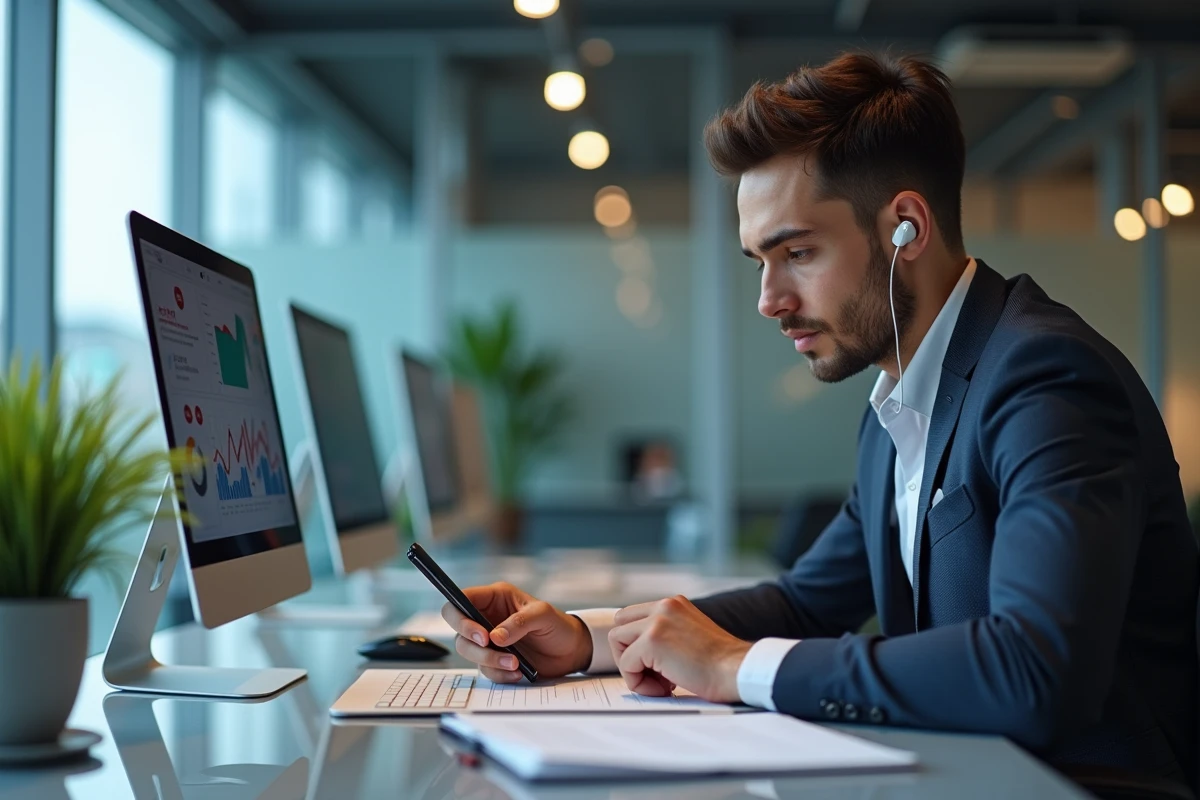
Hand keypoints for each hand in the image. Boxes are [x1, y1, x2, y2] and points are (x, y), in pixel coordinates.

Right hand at [441, 582, 592, 682]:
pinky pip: (485, 670)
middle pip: (459, 631)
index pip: (461, 600)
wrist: (570, 650)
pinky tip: (519, 672)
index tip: (481, 635)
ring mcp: (489, 640)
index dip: (461, 617)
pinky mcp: (495, 659)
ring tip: (516, 663)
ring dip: (490, 661)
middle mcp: (487, 617)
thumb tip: (495, 637)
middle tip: (491, 647)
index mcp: (495, 598)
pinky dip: (499, 674)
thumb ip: (519, 623)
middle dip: (474, 645)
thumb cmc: (558, 624)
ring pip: (469, 652)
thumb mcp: (543, 615)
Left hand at [609, 596, 751, 703]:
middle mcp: (664, 606)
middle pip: (620, 625)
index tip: (660, 667)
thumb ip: (667, 634)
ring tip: (662, 684)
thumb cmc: (721, 664)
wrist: (739, 671)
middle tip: (655, 675)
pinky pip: (626, 664)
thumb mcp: (690, 635)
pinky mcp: (652, 641)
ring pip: (617, 642)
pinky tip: (666, 689)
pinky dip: (639, 682)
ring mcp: (657, 621)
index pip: (633, 618)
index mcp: (673, 604)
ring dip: (633, 668)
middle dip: (629, 653)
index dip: (638, 646)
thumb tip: (639, 652)